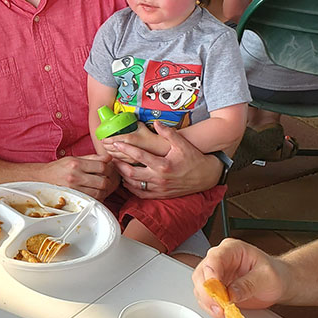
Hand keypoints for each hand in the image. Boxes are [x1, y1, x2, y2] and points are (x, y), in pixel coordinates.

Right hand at [40, 154, 119, 200]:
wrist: (42, 178)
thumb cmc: (58, 168)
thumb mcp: (73, 158)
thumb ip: (92, 158)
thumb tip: (108, 158)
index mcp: (76, 163)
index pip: (101, 166)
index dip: (108, 168)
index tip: (107, 169)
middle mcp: (74, 176)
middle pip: (102, 181)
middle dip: (108, 180)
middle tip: (106, 179)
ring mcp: (73, 189)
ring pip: (98, 193)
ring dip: (103, 191)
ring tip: (100, 187)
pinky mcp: (72, 197)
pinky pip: (91, 200)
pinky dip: (96, 198)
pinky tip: (95, 193)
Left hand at [104, 123, 223, 198]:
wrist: (205, 177)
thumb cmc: (193, 159)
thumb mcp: (182, 144)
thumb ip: (168, 133)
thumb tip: (156, 122)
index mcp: (163, 165)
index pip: (139, 156)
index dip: (126, 149)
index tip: (116, 143)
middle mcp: (159, 178)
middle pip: (132, 173)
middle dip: (119, 166)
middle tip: (112, 158)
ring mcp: (159, 189)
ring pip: (134, 185)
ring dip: (123, 177)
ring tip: (117, 168)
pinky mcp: (160, 195)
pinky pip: (141, 194)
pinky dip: (131, 188)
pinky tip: (127, 180)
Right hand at [193, 239, 289, 317]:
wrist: (280, 282)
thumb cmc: (275, 274)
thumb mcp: (267, 278)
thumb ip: (248, 285)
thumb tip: (231, 294)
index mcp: (232, 249)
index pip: (214, 259)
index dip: (212, 277)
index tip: (218, 293)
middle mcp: (220, 259)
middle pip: (202, 274)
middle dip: (208, 294)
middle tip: (221, 307)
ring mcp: (216, 273)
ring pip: (201, 288)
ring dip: (209, 303)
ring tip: (224, 312)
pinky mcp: (215, 287)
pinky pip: (206, 298)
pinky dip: (212, 308)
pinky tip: (223, 312)